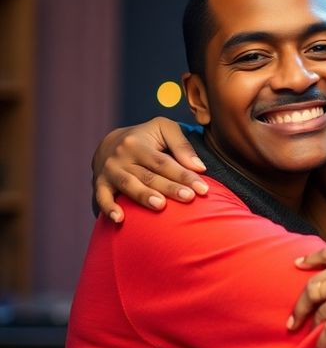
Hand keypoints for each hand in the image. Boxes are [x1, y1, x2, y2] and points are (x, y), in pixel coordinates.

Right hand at [92, 117, 207, 221]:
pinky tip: (119, 219)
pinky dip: (108, 208)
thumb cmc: (146, 137)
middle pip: (149, 175)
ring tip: (160, 205)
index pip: (164, 162)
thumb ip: (182, 145)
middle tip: (189, 198)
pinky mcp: (100, 183)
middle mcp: (122, 156)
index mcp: (138, 143)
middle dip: (169, 188)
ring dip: (143, 196)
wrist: (110, 142)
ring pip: (128, 185)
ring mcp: (109, 171)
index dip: (184, 175)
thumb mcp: (164, 129)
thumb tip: (199, 167)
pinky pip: (101, 197)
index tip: (203, 189)